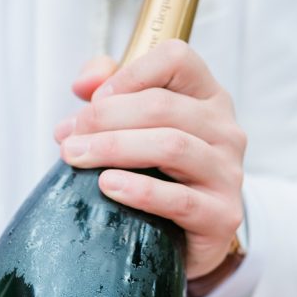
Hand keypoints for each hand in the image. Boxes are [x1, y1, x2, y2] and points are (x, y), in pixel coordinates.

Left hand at [55, 41, 246, 280]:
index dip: (130, 73)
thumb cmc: (157, 175)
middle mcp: (225, 130)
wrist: (186, 237)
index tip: (93, 98)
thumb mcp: (135, 128)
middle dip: (105, 118)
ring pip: (171, 146)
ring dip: (114, 148)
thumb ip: (110, 92)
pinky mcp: (222, 215)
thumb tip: (83, 83)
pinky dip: (139, 190)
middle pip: (163, 106)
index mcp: (207, 97)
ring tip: (76, 157)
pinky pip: (179, 199)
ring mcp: (228, 173)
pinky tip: (108, 186)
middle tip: (68, 137)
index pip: (177, 59)